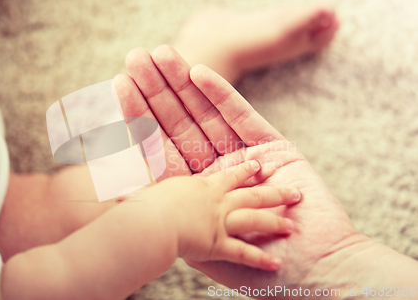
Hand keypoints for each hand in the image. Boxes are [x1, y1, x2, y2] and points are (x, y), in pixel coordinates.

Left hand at [114, 45, 364, 291]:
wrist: (315, 271)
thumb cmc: (256, 269)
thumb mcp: (197, 241)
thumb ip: (162, 210)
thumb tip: (111, 190)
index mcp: (195, 192)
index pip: (161, 147)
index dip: (140, 116)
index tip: (119, 84)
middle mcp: (216, 170)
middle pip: (181, 124)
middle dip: (158, 90)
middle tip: (136, 56)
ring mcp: (244, 156)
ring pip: (207, 115)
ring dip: (184, 84)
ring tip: (162, 54)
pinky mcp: (273, 148)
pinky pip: (242, 116)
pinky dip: (221, 95)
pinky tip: (198, 73)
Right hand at [139, 160, 301, 271]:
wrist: (149, 221)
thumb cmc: (145, 203)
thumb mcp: (147, 184)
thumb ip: (146, 176)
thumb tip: (136, 167)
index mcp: (203, 187)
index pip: (230, 176)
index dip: (246, 171)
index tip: (260, 166)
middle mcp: (217, 202)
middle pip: (252, 195)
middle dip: (275, 194)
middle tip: (294, 193)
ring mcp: (220, 223)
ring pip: (254, 220)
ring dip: (274, 223)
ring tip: (291, 226)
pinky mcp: (218, 244)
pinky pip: (242, 253)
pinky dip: (259, 260)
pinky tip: (275, 265)